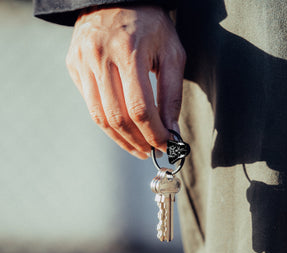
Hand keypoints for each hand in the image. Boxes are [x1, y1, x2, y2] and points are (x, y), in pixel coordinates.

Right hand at [66, 5, 185, 158]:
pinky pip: (90, 104)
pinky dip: (107, 121)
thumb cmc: (150, 24)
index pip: (140, 109)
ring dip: (120, 139)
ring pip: (99, 116)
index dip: (153, 133)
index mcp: (129, 52)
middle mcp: (100, 58)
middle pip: (117, 117)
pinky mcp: (73, 66)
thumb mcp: (171, 53)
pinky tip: (121, 126)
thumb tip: (171, 130)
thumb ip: (172, 94)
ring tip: (136, 148)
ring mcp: (82, 62)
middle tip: (150, 152)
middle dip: (136, 142)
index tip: (165, 146)